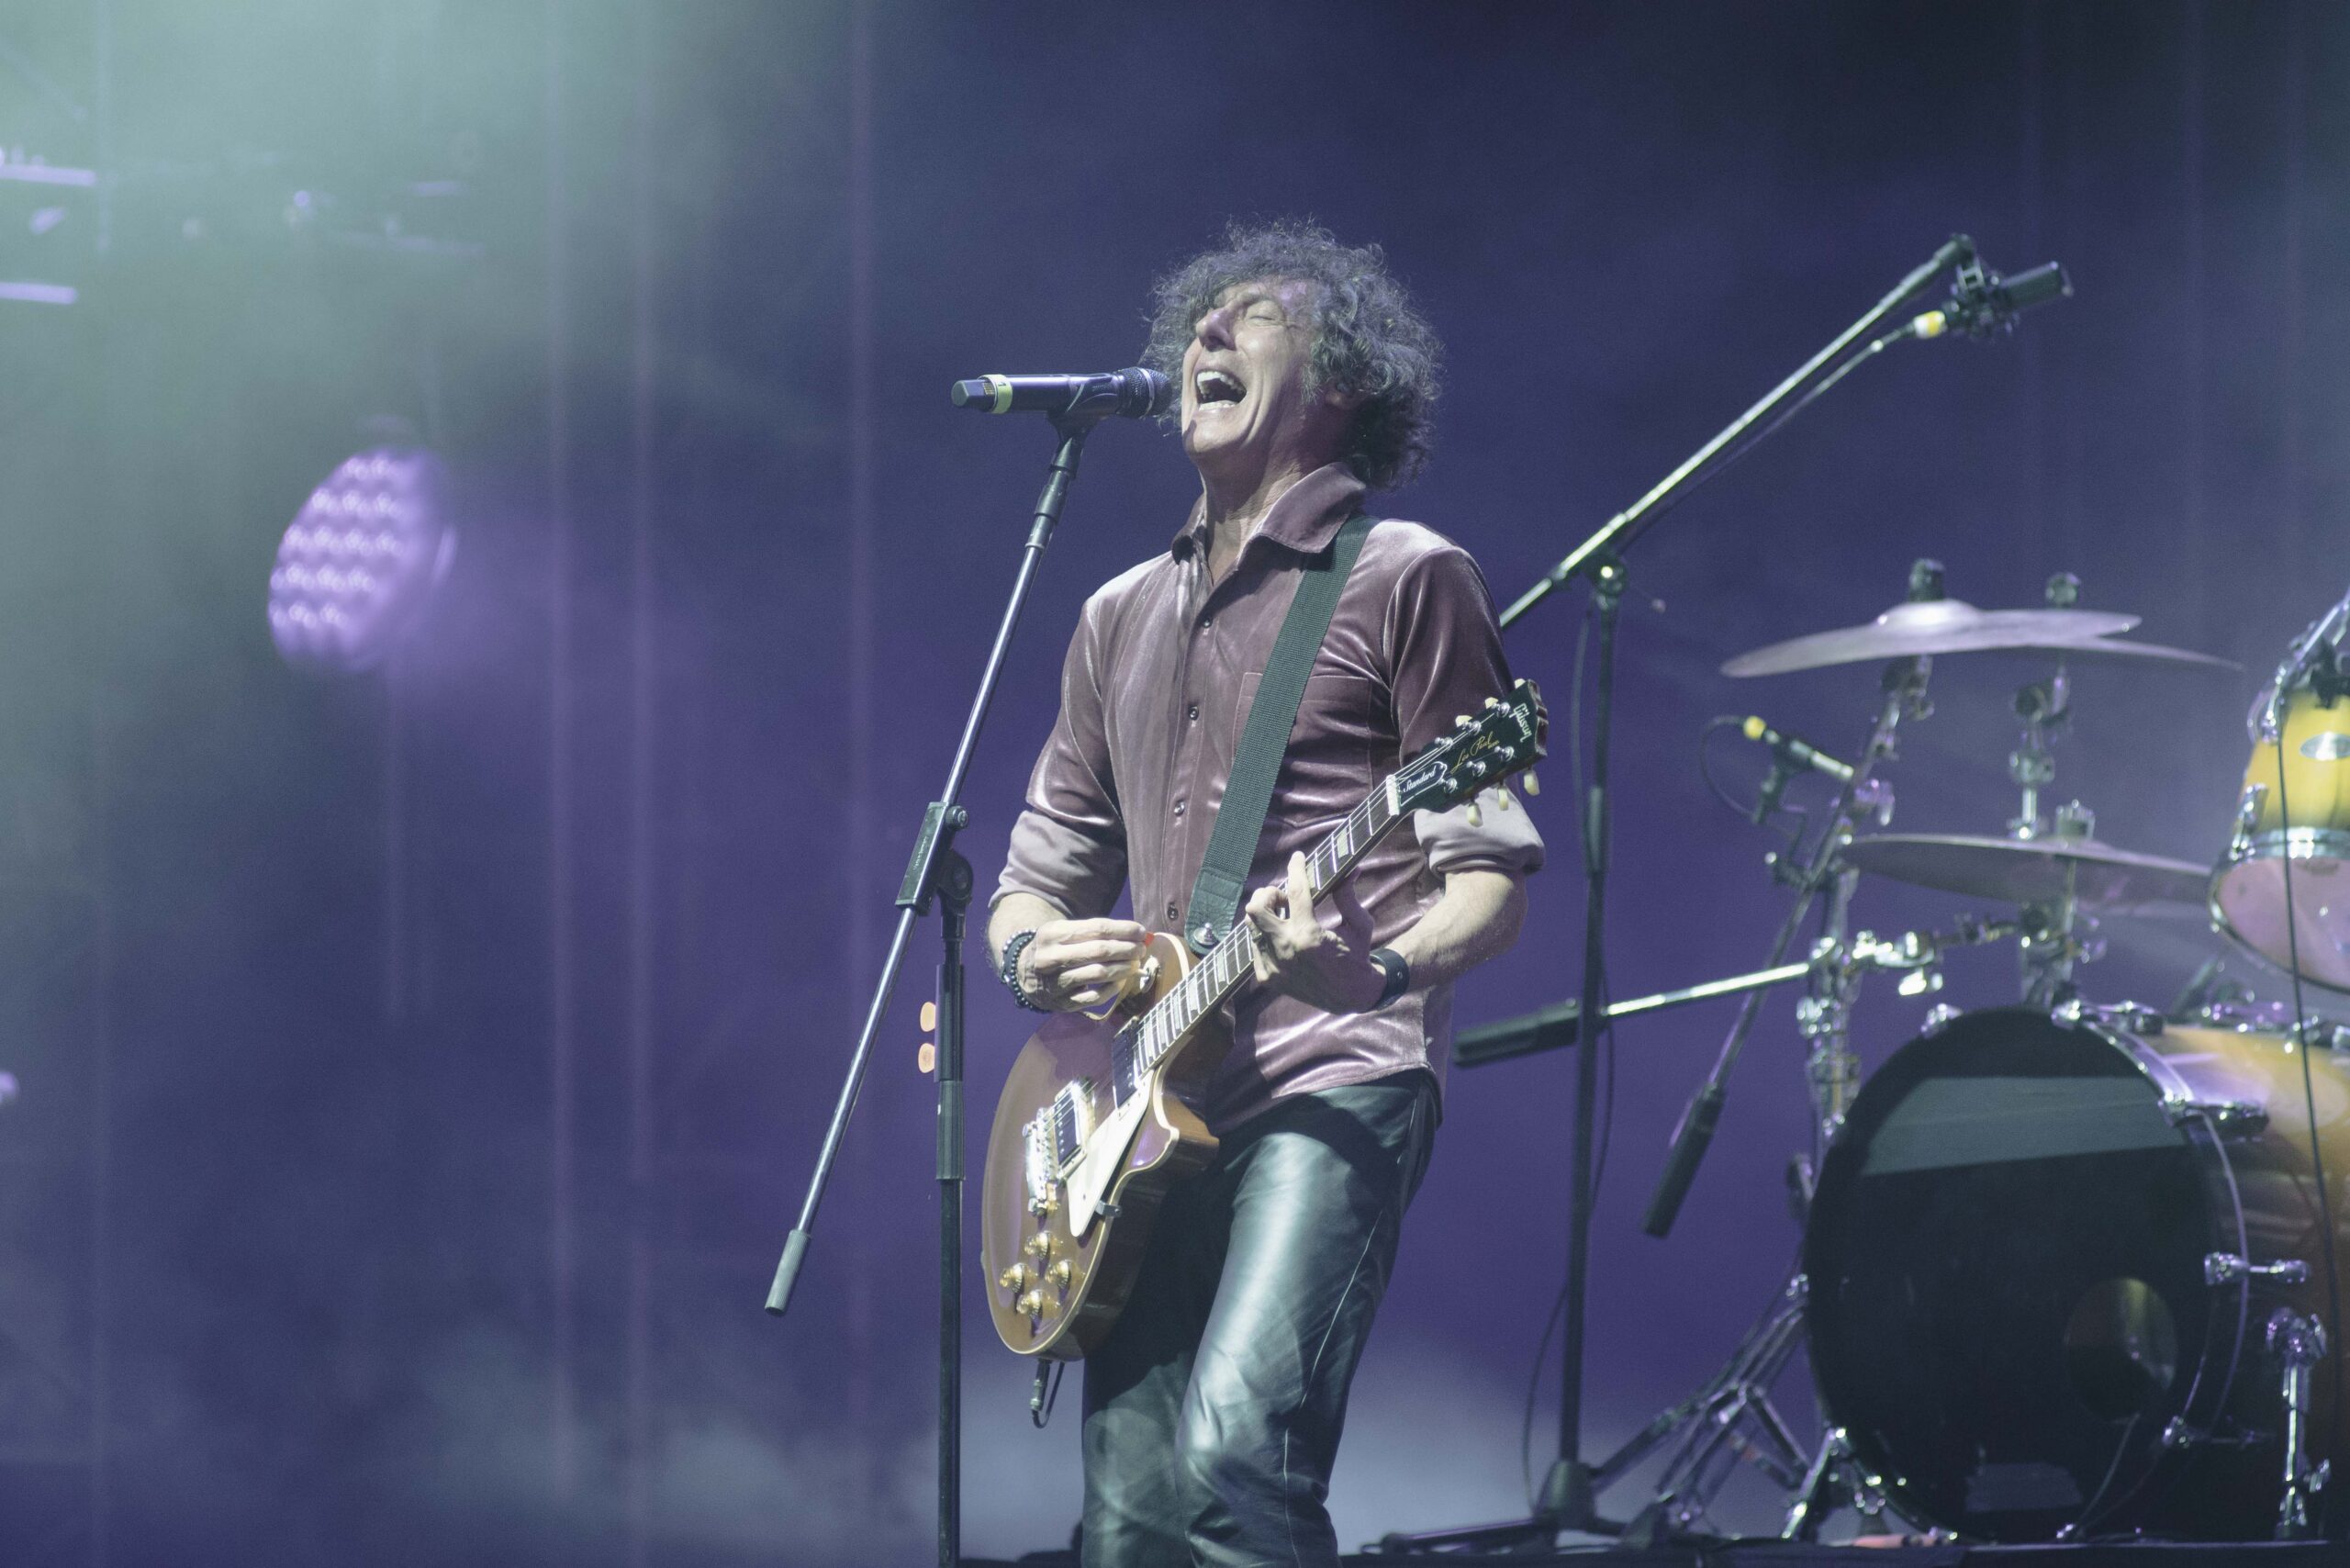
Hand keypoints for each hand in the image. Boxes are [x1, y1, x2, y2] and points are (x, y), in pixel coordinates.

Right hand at [1019, 917, 1148, 1011]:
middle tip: (1141, 948)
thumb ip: (1095, 931)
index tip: (1141, 931)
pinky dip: (1113, 988)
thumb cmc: (1054, 948)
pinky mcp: (1062, 1003)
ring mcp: (1056, 982)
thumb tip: (1135, 934)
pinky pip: (1095, 996)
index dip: (1124, 930)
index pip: (1097, 929)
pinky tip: (1121, 980)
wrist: (1023, 974)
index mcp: (1053, 934)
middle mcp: (1051, 957)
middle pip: (1099, 950)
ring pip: (1099, 973)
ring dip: (1124, 968)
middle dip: (1127, 949)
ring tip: (1135, 963)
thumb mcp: (1063, 932)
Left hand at [1244, 851, 1384, 1013]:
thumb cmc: (1357, 956)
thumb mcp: (1359, 925)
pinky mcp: (1266, 977)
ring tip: (1285, 914)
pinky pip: (1255, 945)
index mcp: (1310, 936)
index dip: (1296, 870)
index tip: (1298, 857)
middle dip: (1269, 894)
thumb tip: (1351, 869)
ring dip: (1266, 913)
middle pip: (1256, 907)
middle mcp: (1286, 950)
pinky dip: (1266, 934)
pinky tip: (1282, 934)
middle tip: (1285, 896)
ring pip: (1251, 925)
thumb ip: (1348, 896)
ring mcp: (1273, 966)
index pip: (1297, 893)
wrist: (1350, 997)